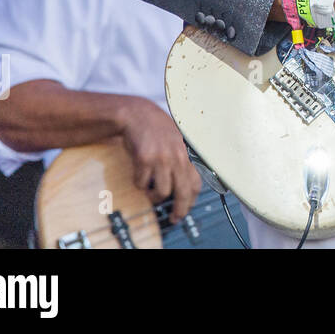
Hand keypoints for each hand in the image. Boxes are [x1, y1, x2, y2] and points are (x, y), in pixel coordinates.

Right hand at [118, 97, 202, 219]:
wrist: (138, 115)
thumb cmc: (158, 129)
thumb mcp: (178, 141)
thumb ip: (185, 160)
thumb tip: (190, 185)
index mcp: (189, 153)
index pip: (197, 184)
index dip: (192, 201)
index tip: (186, 210)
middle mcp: (179, 156)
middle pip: (183, 193)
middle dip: (179, 210)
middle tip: (174, 218)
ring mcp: (162, 158)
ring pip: (162, 192)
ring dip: (154, 196)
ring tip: (150, 190)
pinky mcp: (145, 160)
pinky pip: (142, 184)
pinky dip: (139, 184)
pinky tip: (139, 175)